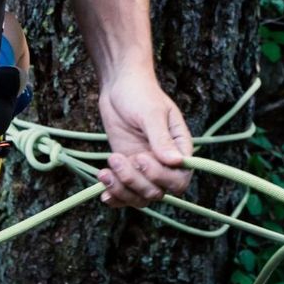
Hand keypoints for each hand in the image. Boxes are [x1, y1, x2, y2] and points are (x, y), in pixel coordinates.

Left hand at [95, 72, 192, 206]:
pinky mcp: (128, 169)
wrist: (119, 86)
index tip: (140, 158)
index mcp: (179, 149)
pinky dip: (115, 196)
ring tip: (104, 172)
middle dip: (135, 181)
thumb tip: (177, 162)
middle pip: (157, 191)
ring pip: (140, 196)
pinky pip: (125, 193)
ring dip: (122, 189)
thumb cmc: (141, 94)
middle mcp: (165, 164)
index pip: (179, 179)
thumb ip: (162, 138)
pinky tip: (104, 193)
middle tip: (116, 157)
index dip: (160, 177)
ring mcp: (146, 169)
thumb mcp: (151, 113)